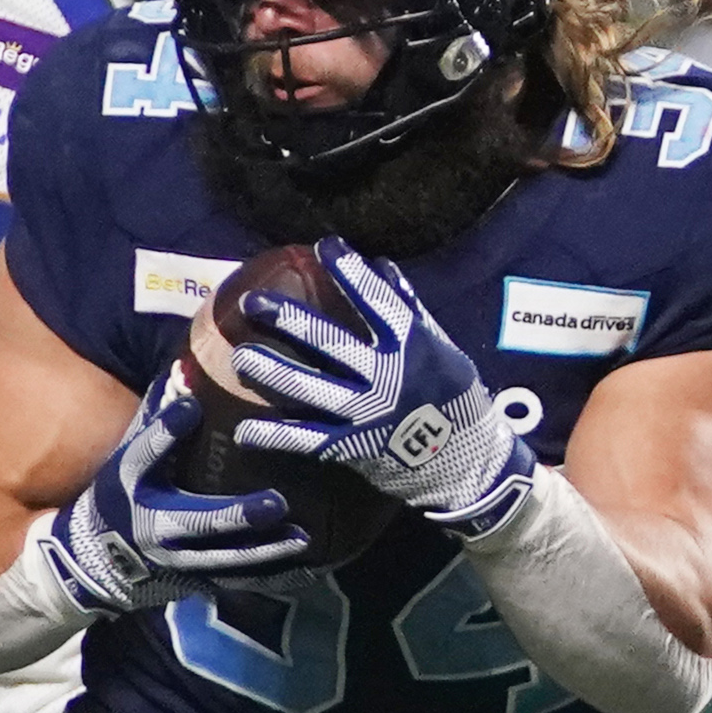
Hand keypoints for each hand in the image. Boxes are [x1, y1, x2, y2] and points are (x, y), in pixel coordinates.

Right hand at [37, 365, 310, 617]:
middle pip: (199, 522)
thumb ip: (158, 423)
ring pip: (225, 561)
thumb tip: (188, 373)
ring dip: (265, 552)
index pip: (144, 454)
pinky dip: (271, 579)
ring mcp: (178, 563)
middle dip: (239, 515)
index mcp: (135, 487)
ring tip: (301, 538)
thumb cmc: (122, 496)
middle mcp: (156, 529)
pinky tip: (305, 569)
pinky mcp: (196, 584)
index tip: (192, 406)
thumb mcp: (128, 460)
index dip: (165, 432)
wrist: (94, 561)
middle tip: (277, 502)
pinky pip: (237, 584)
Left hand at [227, 240, 534, 536]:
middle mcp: (387, 377)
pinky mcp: (354, 448)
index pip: (377, 300)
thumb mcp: (444, 350)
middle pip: (329, 343)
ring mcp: (367, 414)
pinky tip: (244, 431)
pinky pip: (307, 440)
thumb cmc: (458, 402)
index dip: (350, 271)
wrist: (470, 466)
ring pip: (310, 389)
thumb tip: (382, 266)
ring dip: (272, 373)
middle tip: (253, 303)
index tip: (325, 246)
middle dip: (289, 321)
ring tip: (241, 358)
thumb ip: (411, 310)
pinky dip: (274, 436)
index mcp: (411, 347)